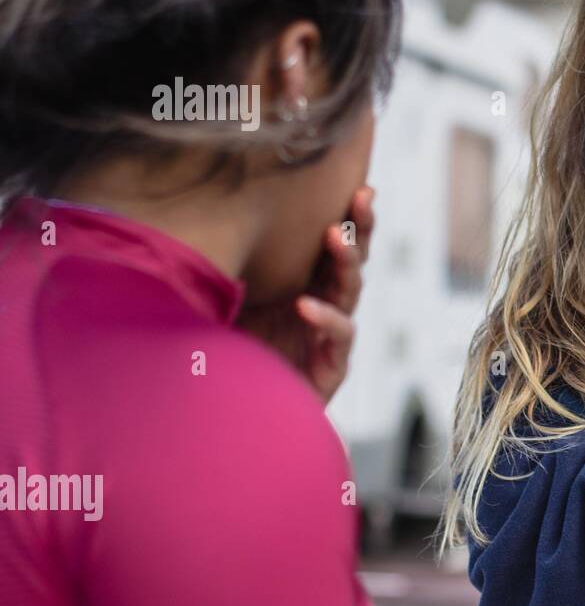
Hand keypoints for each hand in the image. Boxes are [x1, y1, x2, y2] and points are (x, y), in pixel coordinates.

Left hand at [235, 185, 375, 404]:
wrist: (231, 421)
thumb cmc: (223, 356)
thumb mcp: (221, 303)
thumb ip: (225, 270)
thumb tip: (200, 216)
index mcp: (300, 284)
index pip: (327, 244)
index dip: (344, 215)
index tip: (355, 183)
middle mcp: (320, 304)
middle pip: (350, 258)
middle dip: (359, 226)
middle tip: (363, 198)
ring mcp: (328, 335)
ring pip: (351, 291)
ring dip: (346, 262)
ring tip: (336, 237)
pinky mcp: (331, 366)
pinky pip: (339, 336)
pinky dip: (326, 318)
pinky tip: (306, 306)